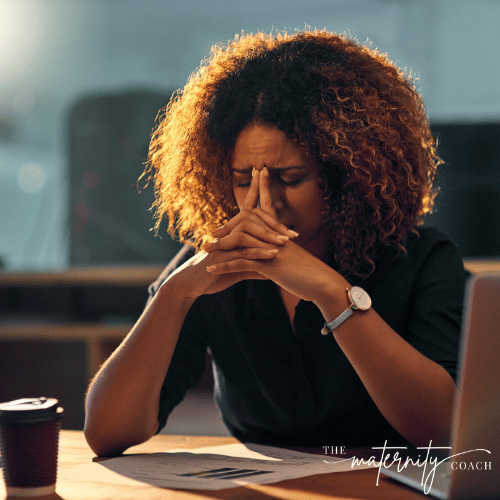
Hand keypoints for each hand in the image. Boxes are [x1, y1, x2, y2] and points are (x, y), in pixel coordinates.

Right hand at [164, 169, 296, 299]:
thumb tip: (274, 263)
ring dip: (268, 238)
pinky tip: (272, 255)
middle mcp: (228, 232)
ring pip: (248, 231)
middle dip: (273, 221)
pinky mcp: (220, 255)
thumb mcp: (240, 268)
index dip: (255, 188)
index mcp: (234, 232)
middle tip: (293, 233)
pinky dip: (259, 252)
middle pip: (251, 217)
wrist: (193, 284)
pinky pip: (242, 250)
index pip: (247, 206)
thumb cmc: (215, 273)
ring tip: (285, 245)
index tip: (262, 170)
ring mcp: (223, 242)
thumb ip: (256, 263)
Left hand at [206, 167, 348, 304]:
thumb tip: (278, 249)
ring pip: (239, 242)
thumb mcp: (295, 257)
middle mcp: (274, 237)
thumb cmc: (311, 272)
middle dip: (227, 226)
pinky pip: (241, 263)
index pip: (269, 206)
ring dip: (220, 247)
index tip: (259, 172)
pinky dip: (224, 266)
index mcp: (282, 233)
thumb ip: (284, 251)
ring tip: (204, 251)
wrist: (323, 282)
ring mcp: (270, 249)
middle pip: (247, 222)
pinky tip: (210, 269)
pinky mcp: (268, 265)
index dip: (264, 188)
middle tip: (210, 233)